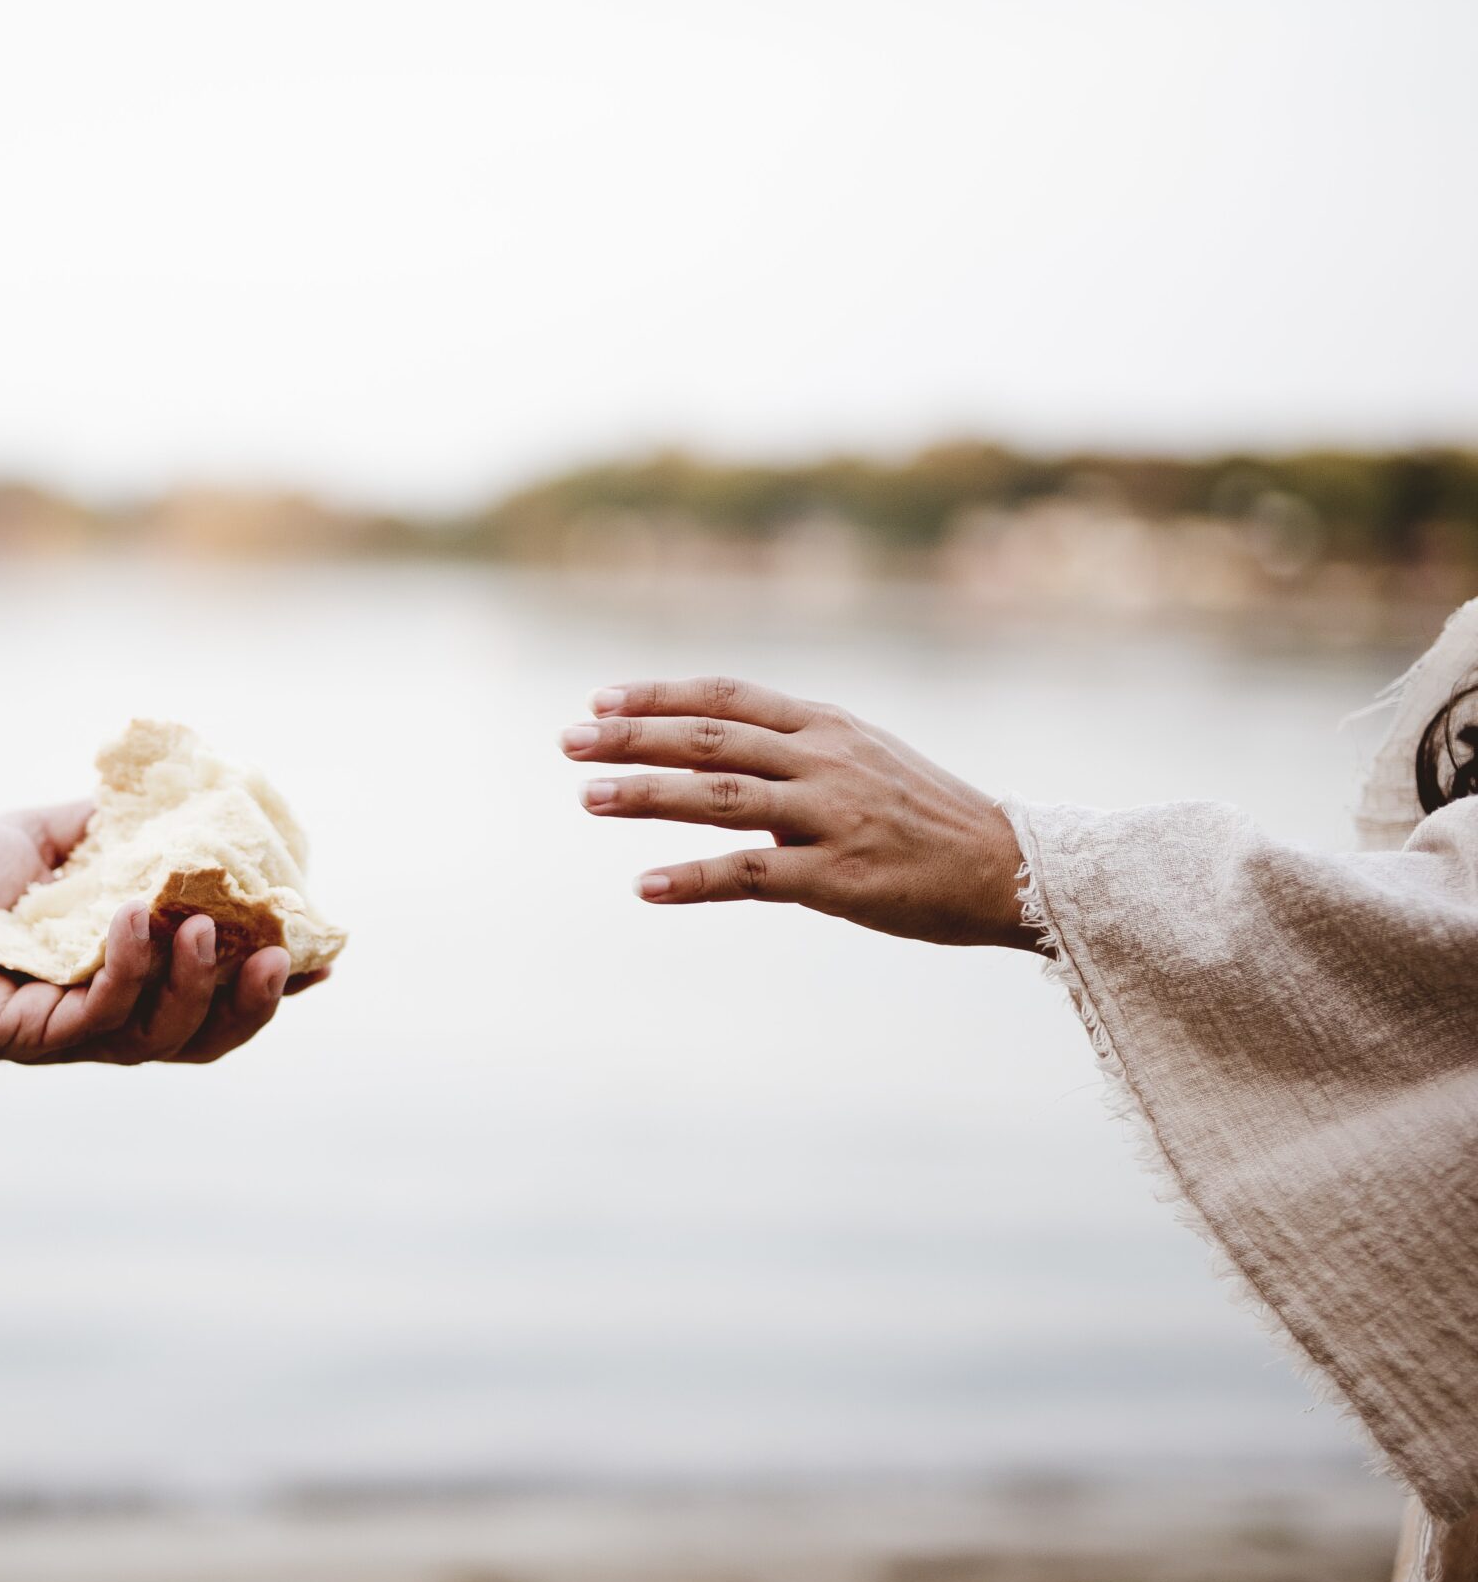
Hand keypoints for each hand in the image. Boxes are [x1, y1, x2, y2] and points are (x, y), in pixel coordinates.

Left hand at [0, 801, 313, 1060]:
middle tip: (285, 954)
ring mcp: (70, 1037)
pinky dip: (127, 969)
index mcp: (123, 979)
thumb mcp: (47, 839)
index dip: (274, 982)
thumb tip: (174, 799)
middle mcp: (106, 1018)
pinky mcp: (29, 1040)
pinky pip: (97, 1018)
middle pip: (206, 1036)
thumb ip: (111, 829)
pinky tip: (133, 918)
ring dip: (197, 984)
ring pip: (163, 1036)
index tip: (324, 949)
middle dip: (256, 1001)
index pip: (215, 994)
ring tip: (203, 925)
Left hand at [560, 676, 1033, 948]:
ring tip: (586, 797)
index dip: (659, 695)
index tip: (600, 699)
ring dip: (647, 794)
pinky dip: (693, 878)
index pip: (727, 696)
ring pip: (719, 795)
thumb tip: (717, 751)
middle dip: (633, 737)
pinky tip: (645, 885)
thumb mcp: (864, 758)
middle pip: (710, 738)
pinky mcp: (838, 876)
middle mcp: (824, 760)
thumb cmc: (927, 818)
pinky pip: (752, 875)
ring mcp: (831, 816)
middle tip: (569, 741)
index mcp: (826, 726)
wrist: (1011, 869)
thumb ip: (794, 750)